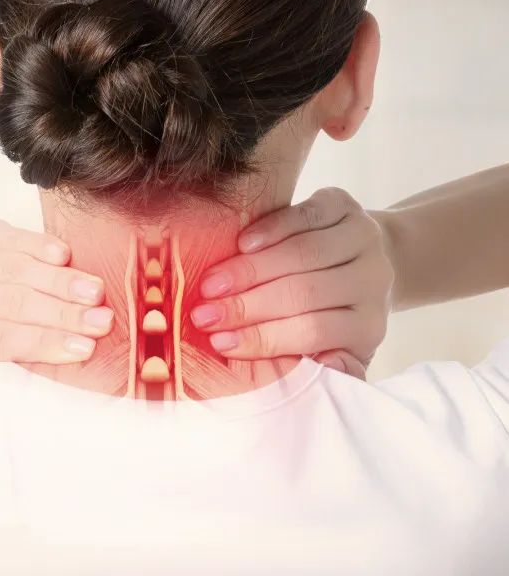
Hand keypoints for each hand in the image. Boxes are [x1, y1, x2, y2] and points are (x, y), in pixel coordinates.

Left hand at [0, 219, 114, 387]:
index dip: (44, 343)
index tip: (85, 348)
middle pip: (12, 303)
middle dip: (64, 314)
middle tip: (103, 321)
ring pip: (16, 269)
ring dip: (61, 281)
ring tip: (97, 292)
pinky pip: (13, 238)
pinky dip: (41, 245)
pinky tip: (67, 256)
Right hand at [190, 188, 394, 378]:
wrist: (368, 257)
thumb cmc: (336, 312)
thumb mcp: (339, 349)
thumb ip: (329, 369)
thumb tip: (321, 369)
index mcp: (367, 325)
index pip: (312, 332)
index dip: (264, 338)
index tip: (219, 343)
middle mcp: (372, 280)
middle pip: (304, 293)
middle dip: (246, 306)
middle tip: (203, 314)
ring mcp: (362, 238)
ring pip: (302, 254)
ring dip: (250, 270)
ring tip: (210, 284)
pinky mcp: (345, 205)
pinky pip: (305, 216)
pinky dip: (271, 230)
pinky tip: (241, 243)